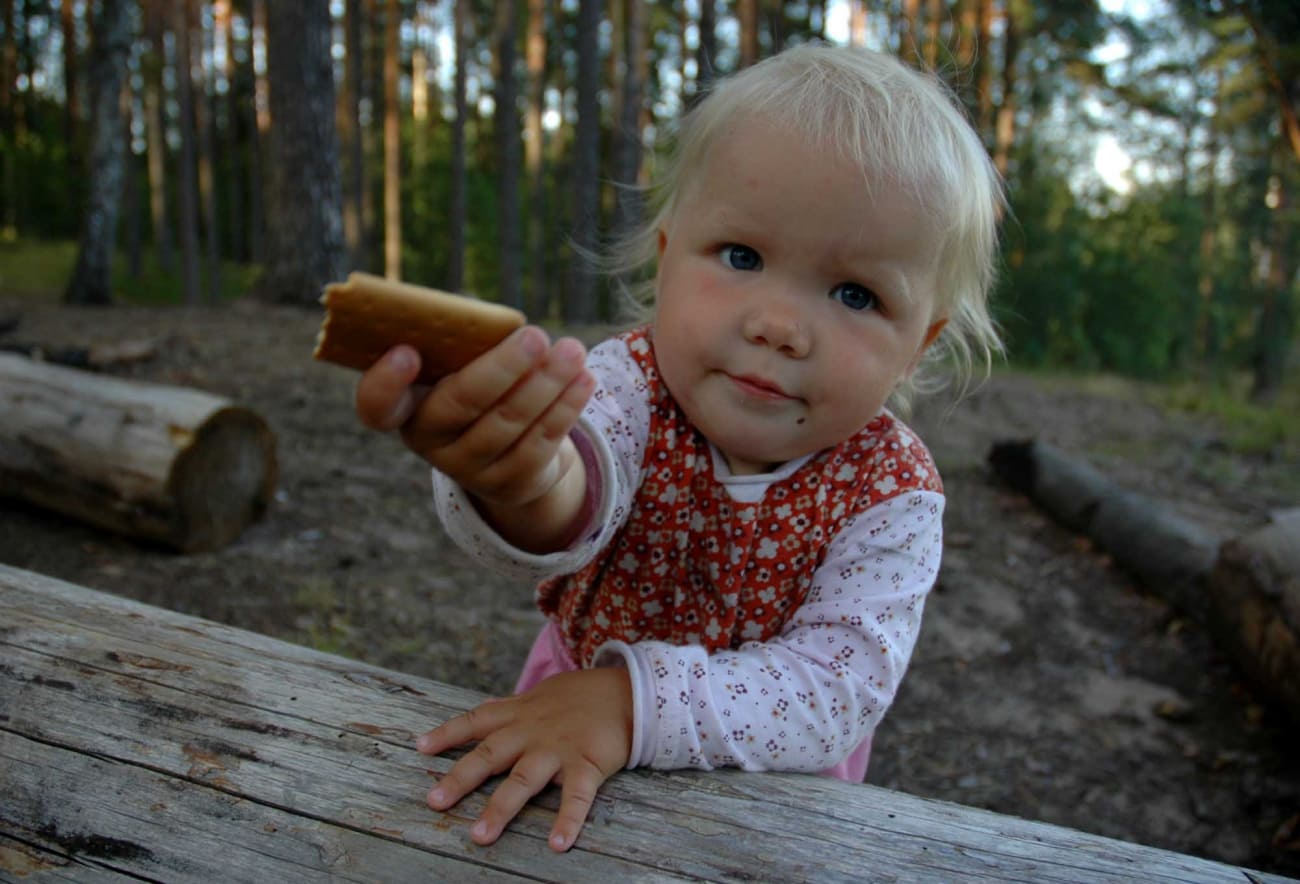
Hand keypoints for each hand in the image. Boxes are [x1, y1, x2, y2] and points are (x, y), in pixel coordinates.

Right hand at [355, 327, 595, 549]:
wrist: (508, 453)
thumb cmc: (479, 388)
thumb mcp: (462, 370)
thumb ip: (467, 348)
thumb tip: (503, 324)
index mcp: (406, 407)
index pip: (377, 407)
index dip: (384, 383)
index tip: (406, 352)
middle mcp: (429, 442)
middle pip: (462, 404)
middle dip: (502, 368)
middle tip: (536, 336)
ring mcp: (469, 468)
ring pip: (510, 421)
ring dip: (546, 383)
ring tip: (572, 350)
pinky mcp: (509, 483)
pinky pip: (540, 442)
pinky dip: (565, 407)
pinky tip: (583, 380)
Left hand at [417, 667, 632, 850]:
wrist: (629, 690)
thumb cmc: (583, 696)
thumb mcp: (543, 694)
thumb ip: (514, 707)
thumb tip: (486, 710)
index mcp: (520, 713)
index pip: (476, 720)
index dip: (448, 733)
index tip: (420, 747)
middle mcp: (533, 731)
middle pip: (490, 755)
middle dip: (460, 778)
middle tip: (434, 801)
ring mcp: (559, 748)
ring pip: (524, 779)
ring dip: (501, 808)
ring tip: (480, 835)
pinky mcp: (588, 763)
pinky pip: (577, 796)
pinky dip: (568, 820)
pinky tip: (558, 844)